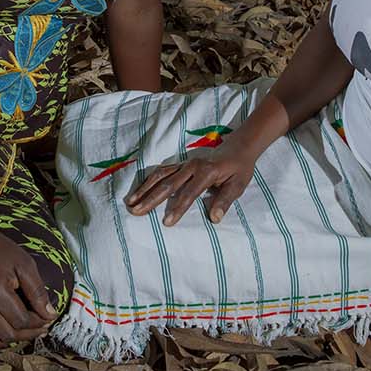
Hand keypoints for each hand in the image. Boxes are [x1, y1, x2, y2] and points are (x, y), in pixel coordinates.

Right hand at [0, 228, 56, 349]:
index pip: (21, 320)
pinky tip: (5, 330)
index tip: (48, 318)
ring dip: (11, 341)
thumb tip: (50, 315)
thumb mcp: (25, 265)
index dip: (39, 322)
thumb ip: (38, 291)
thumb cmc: (1, 251)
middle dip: (29, 334)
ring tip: (24, 331)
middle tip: (41, 327)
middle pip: (8, 334)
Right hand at [124, 144, 258, 226]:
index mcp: (207, 172)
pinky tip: (138, 191)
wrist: (238, 147)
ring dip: (144, 189)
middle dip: (151, 199)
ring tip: (131, 203)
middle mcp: (192, 166)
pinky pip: (161, 171)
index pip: (189, 193)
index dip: (177, 208)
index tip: (166, 223)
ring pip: (160, 175)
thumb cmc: (239, 169)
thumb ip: (225, 201)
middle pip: (168, 184)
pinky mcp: (180, 164)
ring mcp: (184, 163)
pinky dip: (148, 180)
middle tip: (136, 212)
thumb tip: (215, 218)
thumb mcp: (238, 185)